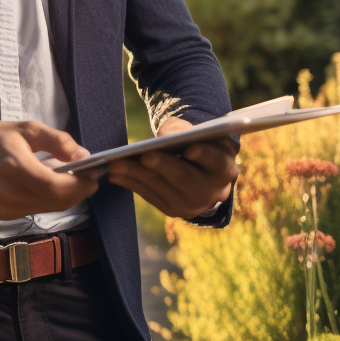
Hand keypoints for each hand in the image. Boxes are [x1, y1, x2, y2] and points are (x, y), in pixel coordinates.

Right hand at [0, 119, 98, 220]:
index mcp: (15, 167)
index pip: (58, 188)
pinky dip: (46, 199)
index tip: (93, 174)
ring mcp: (4, 208)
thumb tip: (84, 157)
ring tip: (67, 178)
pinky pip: (34, 210)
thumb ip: (58, 142)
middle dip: (77, 191)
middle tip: (87, 177)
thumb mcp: (26, 129)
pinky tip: (45, 184)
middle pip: (57, 202)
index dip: (80, 185)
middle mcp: (9, 193)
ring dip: (63, 196)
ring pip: (47, 209)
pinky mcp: (1, 215)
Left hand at [107, 116, 237, 217]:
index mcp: (224, 169)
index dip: (205, 155)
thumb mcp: (200, 134)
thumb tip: (165, 136)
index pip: (217, 162)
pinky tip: (115, 174)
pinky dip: (131, 183)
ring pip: (161, 188)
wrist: (202, 174)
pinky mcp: (172, 210)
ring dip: (136, 174)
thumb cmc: (199, 145)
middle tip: (144, 156)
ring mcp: (191, 205)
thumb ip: (186, 130)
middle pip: (184, 178)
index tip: (190, 148)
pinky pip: (149, 196)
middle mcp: (212, 192)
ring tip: (115, 163)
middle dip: (162, 166)